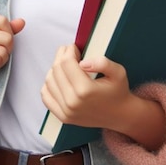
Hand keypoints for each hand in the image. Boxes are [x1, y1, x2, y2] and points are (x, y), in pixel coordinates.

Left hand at [42, 46, 165, 148]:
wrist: (120, 115)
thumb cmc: (118, 91)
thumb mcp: (118, 72)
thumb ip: (103, 63)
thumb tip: (83, 62)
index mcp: (85, 90)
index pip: (66, 62)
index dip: (68, 50)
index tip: (74, 47)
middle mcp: (72, 102)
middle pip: (56, 69)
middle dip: (61, 56)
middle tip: (69, 52)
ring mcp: (66, 111)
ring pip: (49, 80)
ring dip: (55, 68)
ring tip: (66, 65)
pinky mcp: (62, 117)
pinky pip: (46, 95)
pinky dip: (49, 83)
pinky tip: (59, 78)